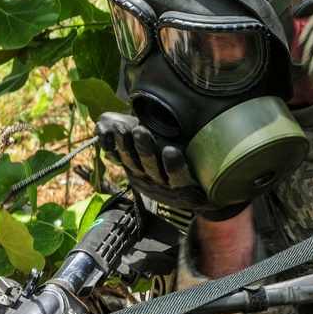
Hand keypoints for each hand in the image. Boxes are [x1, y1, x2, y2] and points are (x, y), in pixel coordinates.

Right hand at [96, 112, 237, 216]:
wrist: (209, 189)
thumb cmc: (176, 162)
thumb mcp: (152, 145)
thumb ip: (130, 133)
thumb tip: (103, 124)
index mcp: (137, 168)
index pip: (121, 155)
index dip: (114, 143)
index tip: (108, 126)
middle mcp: (148, 178)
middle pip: (134, 162)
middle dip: (127, 144)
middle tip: (122, 126)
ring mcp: (166, 186)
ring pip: (152, 169)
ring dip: (145, 150)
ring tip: (140, 131)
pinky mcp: (186, 189)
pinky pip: (178, 178)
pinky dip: (174, 165)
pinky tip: (171, 151)